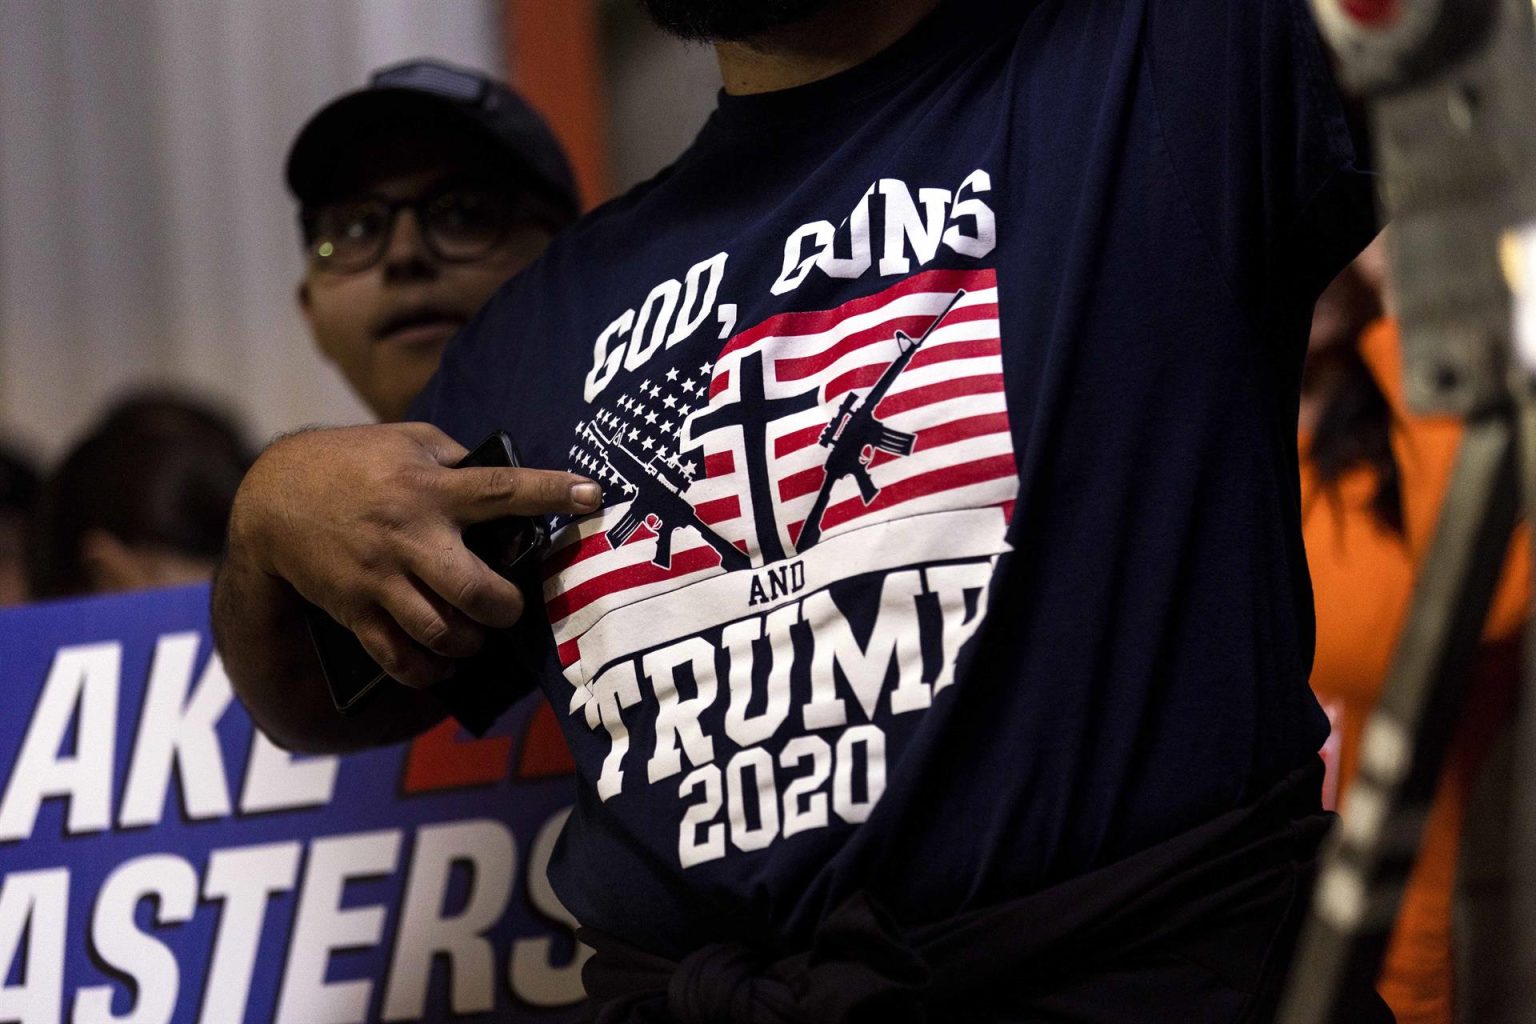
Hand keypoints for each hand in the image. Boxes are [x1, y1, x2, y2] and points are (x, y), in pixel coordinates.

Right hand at [227, 422, 598, 687]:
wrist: (271, 498)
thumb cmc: (351, 461)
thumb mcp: (407, 442)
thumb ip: (456, 461)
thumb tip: (508, 482)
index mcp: (428, 489)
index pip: (501, 491)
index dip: (549, 492)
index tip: (593, 496)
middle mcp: (408, 536)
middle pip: (476, 589)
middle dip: (507, 607)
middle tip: (512, 606)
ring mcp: (380, 579)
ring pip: (440, 632)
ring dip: (471, 642)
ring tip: (478, 633)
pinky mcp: (355, 611)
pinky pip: (399, 659)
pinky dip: (430, 671)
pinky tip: (445, 663)